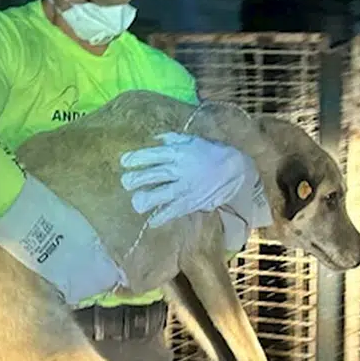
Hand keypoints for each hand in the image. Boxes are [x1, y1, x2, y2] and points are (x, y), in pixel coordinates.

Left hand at [119, 131, 251, 228]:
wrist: (235, 168)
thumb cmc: (212, 152)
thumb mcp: (193, 140)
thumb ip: (173, 139)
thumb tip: (156, 139)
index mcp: (178, 153)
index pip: (153, 155)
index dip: (136, 158)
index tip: (124, 162)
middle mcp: (179, 169)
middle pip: (153, 175)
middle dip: (136, 179)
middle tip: (125, 182)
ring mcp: (185, 187)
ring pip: (161, 194)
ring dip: (146, 199)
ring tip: (136, 203)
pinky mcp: (192, 201)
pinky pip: (174, 210)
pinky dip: (162, 217)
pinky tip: (152, 221)